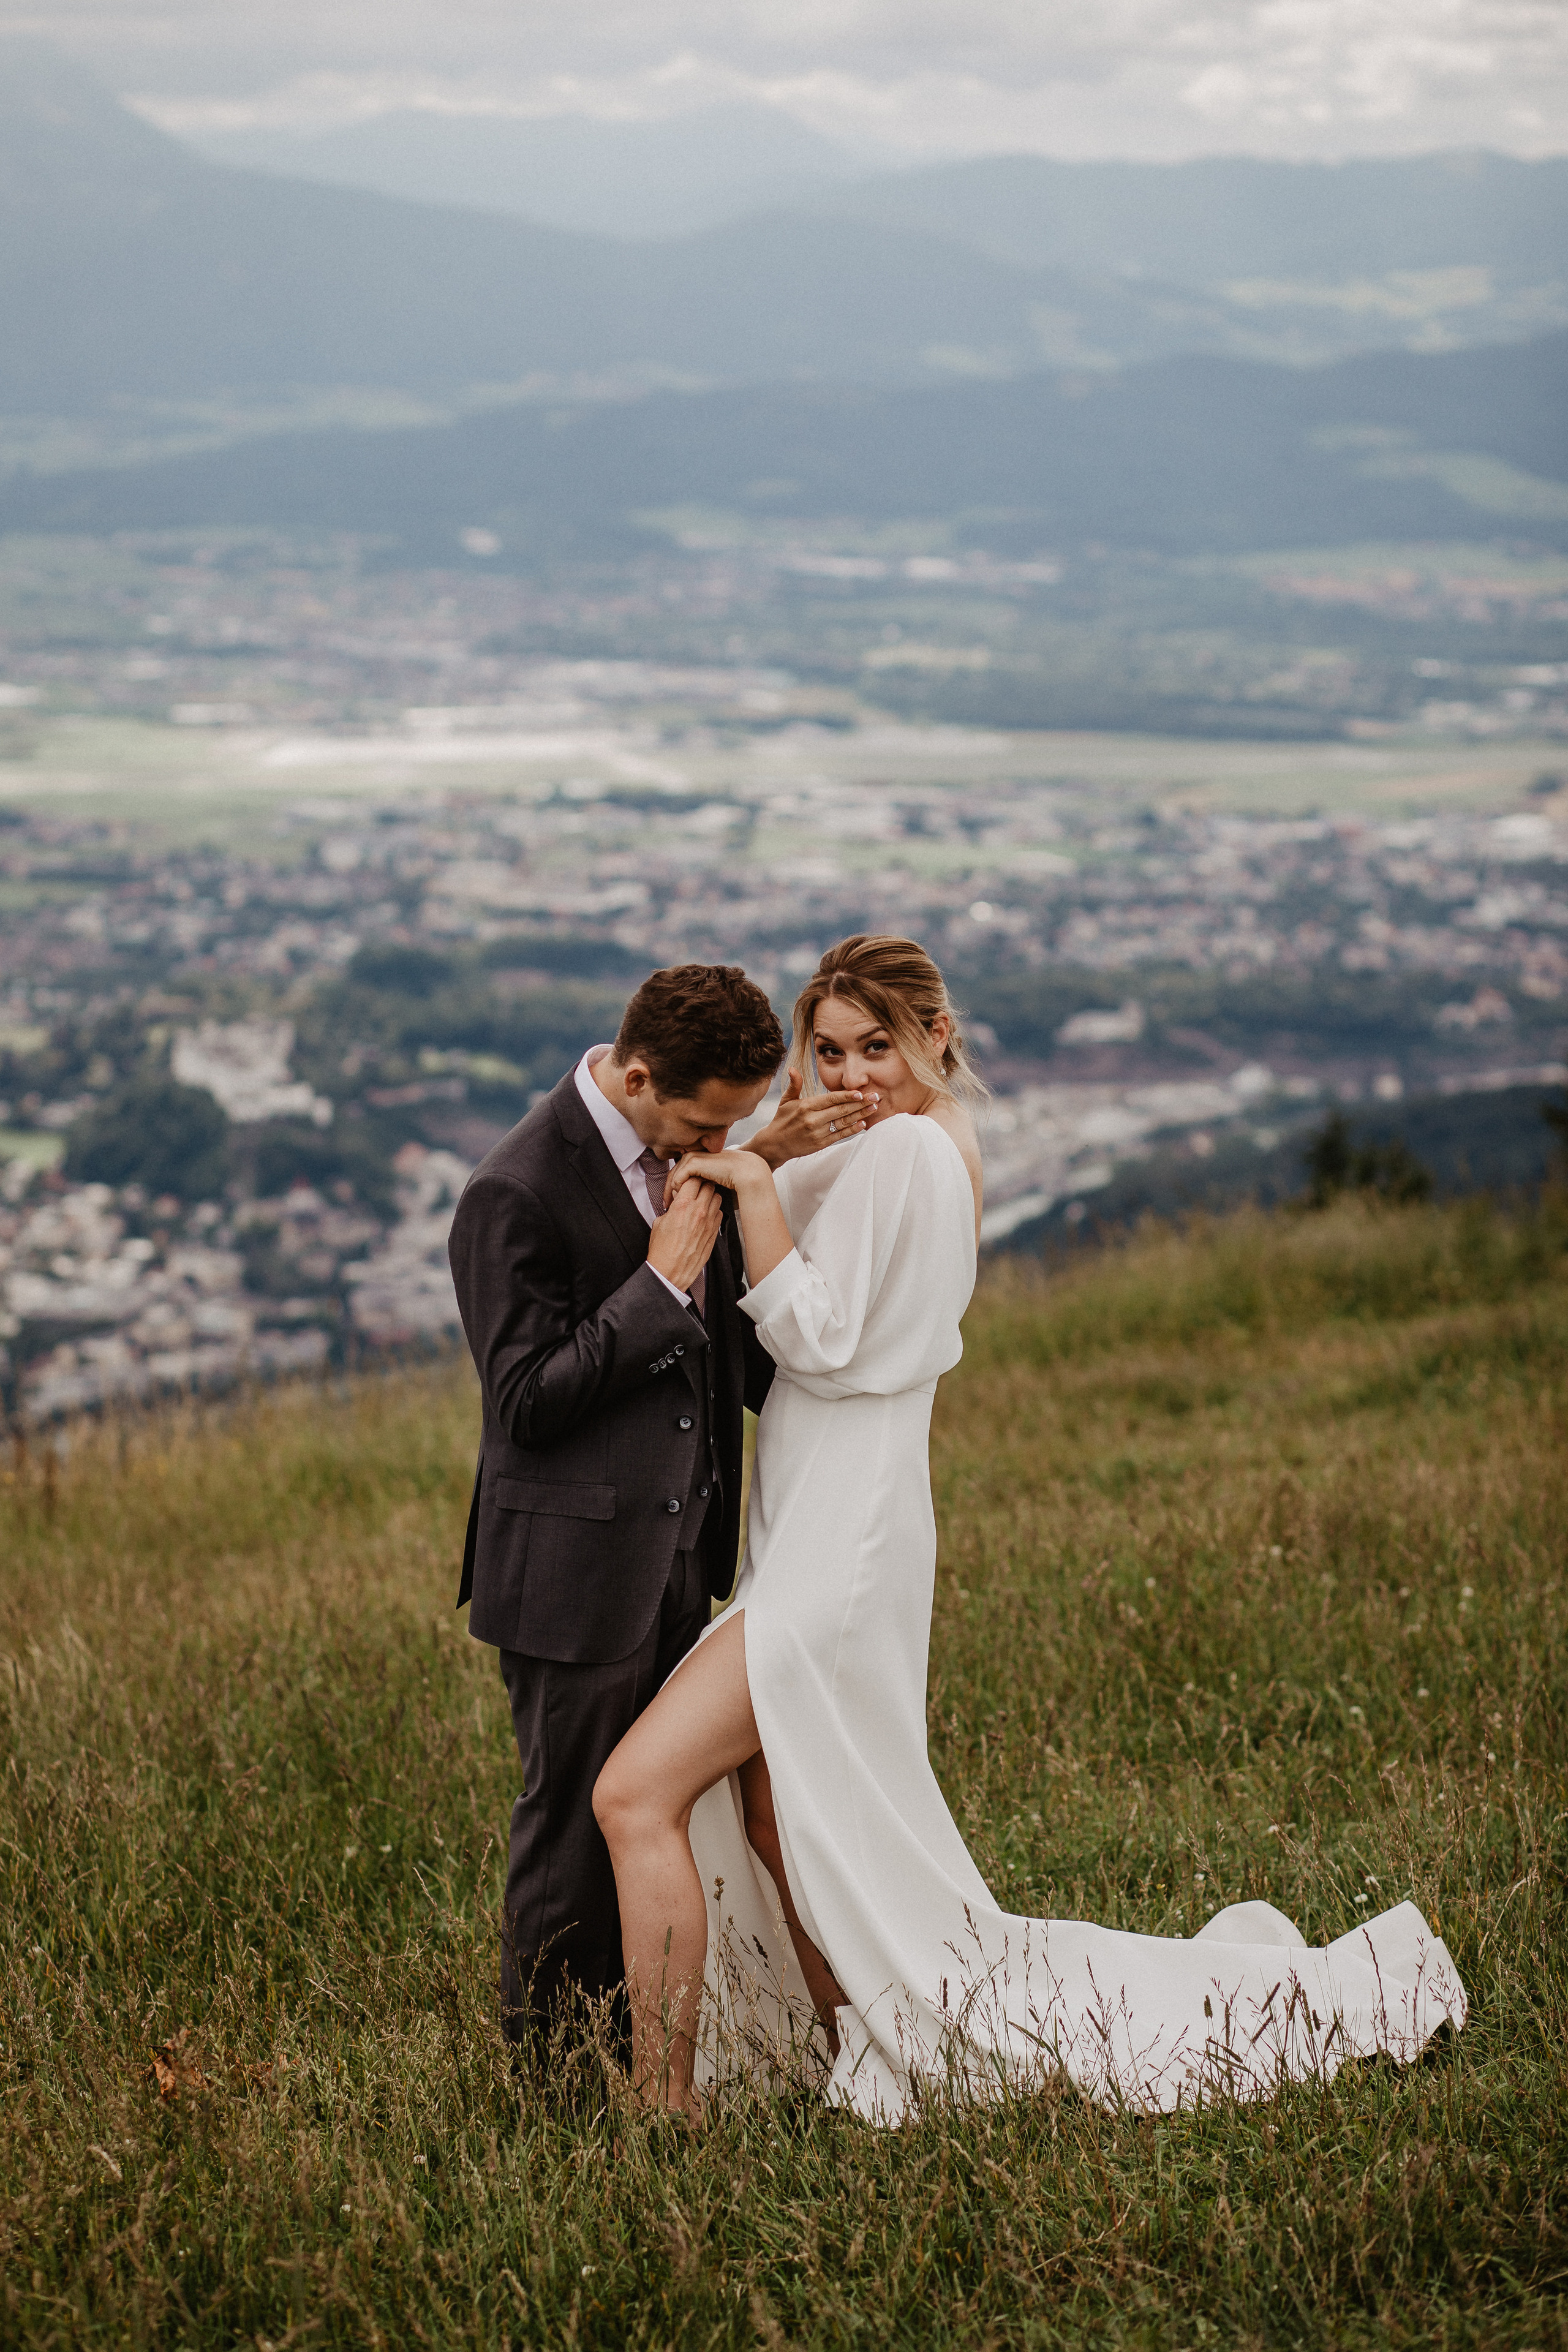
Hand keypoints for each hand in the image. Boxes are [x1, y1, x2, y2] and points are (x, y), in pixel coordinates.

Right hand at [645, 1175, 722, 1291]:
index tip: (685, 1183)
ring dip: (709, 1196)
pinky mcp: (714, 1233)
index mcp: (682, 1206)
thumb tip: (676, 1203)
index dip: (689, 1178)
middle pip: (708, 1185)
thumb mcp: (659, 1222)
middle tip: (693, 1189)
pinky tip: (704, 1216)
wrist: (670, 1272)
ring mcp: (709, 1222)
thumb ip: (672, 1208)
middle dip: (701, 1184)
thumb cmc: (662, 1250)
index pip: (693, 1179)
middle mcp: (698, 1212)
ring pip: (717, 1197)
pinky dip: (714, 1210)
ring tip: (700, 1201)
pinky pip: (719, 1213)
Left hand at [666, 1147, 770, 1201]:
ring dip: (671, 1192)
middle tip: (666, 1207)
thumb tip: (692, 1197)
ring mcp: (693, 1157)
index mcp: (697, 1158)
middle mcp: (693, 1155)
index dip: (672, 1189)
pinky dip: (678, 1190)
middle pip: (672, 1174)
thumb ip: (702, 1183)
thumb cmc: (733, 1180)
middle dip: (667, 1192)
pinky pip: (678, 1178)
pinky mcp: (694, 1162)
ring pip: (673, 1176)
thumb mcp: (712, 1181)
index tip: (670, 1204)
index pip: (678, 1173)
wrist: (745, 1173)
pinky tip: (682, 1200)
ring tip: (672, 1206)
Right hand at [747, 1069, 875, 1168]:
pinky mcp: (821, 1143)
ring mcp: (818, 1133)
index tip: (861, 1091)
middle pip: (841, 1110)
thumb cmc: (782, 1119)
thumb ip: (794, 1084)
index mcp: (806, 1106)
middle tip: (876, 1097)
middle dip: (860, 1103)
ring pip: (843, 1122)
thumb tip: (793, 1068)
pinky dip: (852, 1129)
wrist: (775, 1145)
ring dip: (860, 1115)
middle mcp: (813, 1120)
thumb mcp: (786, 1101)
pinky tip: (863, 1123)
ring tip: (874, 1108)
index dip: (847, 1096)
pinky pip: (840, 1135)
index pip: (831, 1099)